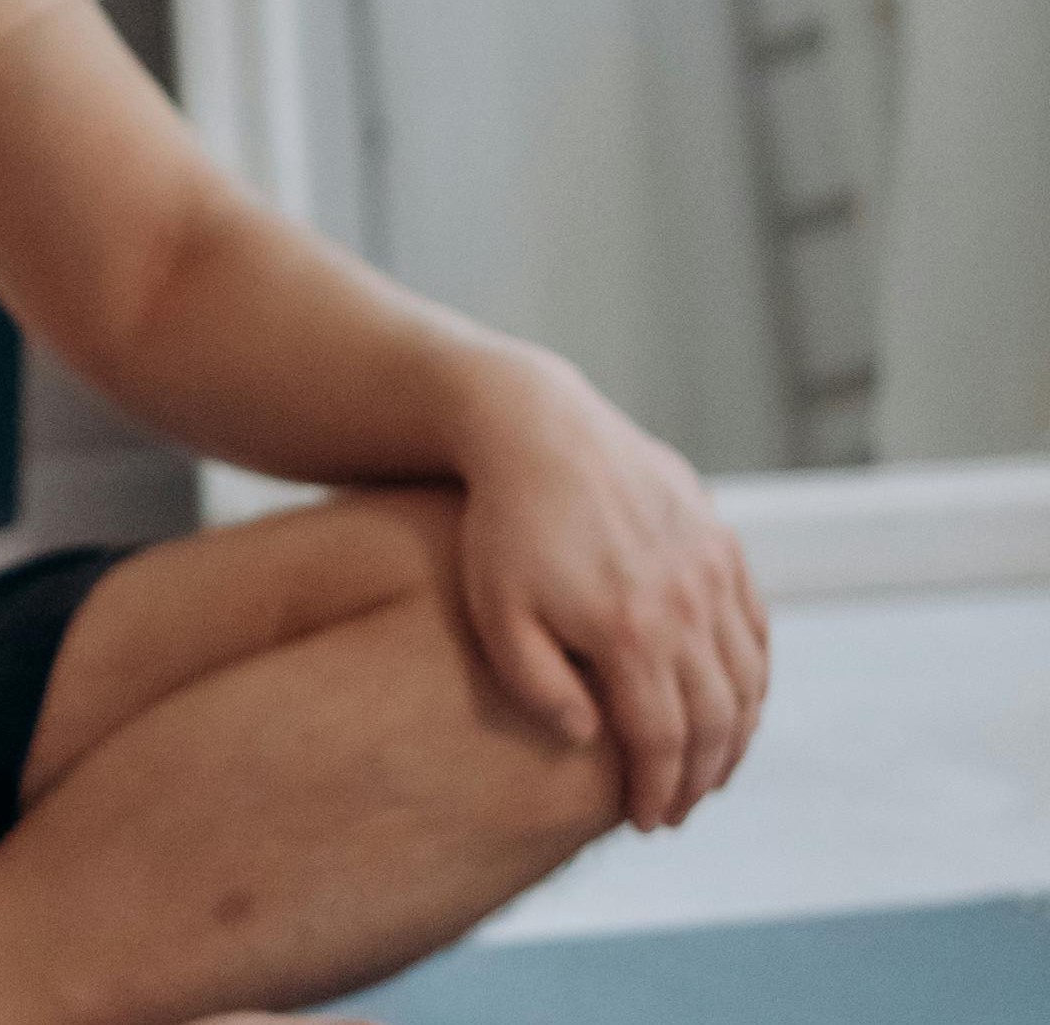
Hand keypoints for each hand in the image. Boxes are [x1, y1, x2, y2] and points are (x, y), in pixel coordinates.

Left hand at [449, 352, 769, 829]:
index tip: (645, 823)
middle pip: (715, 720)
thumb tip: (588, 740)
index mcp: (631, 632)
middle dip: (700, 778)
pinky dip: (754, 681)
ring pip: (747, 681)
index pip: (662, 740)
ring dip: (736, 738)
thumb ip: (538, 685)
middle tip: (676, 811)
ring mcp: (714, 573)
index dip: (658, 791)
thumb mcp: (497, 612)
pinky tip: (733, 708)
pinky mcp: (723, 545)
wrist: (537, 430)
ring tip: (707, 773)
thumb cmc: (503, 528)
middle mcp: (687, 606)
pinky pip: (756, 631)